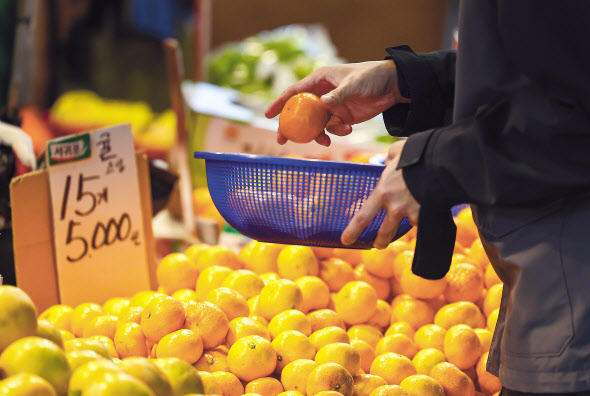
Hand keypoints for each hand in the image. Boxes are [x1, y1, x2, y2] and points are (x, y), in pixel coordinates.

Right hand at [265, 60, 409, 145]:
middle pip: (300, 112)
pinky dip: (337, 132)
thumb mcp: (354, 83)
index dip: (280, 103)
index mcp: (320, 79)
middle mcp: (322, 93)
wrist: (392, 87)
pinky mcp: (342, 117)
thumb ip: (339, 95)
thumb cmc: (372, 77)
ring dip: (318, 134)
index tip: (268, 115)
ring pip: (315, 124)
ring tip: (326, 141)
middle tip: (282, 140)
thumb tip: (323, 104)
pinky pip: (332, 129)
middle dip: (290, 127)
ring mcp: (331, 107)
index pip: (294, 92)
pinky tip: (348, 128)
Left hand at [341, 140, 419, 248]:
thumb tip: (391, 160)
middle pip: (384, 232)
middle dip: (379, 241)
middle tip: (377, 244)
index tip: (345, 240)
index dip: (352, 231)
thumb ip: (391, 158)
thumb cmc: (418, 154)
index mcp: (382, 192)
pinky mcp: (427, 214)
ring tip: (396, 238)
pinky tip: (423, 216)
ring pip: (403, 230)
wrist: (442, 163)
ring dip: (398, 236)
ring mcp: (412, 212)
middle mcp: (395, 207)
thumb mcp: (398, 152)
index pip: (362, 217)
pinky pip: (421, 221)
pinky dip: (421, 219)